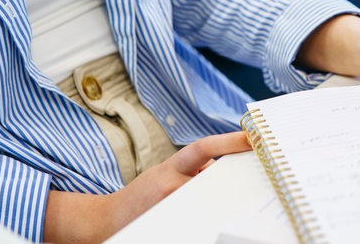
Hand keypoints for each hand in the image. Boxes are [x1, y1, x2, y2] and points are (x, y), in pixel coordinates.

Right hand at [43, 131, 250, 242]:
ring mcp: (170, 204)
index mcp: (171, 167)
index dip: (229, 141)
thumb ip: (193, 169)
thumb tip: (226, 166)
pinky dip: (203, 215)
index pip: (204, 147)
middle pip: (213, 177)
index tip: (252, 137)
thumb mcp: (165, 173)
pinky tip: (199, 221)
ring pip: (208, 200)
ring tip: (209, 206)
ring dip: (214, 201)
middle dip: (229, 180)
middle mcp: (170, 183)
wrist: (107, 220)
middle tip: (250, 180)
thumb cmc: (143, 196)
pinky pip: (198, 217)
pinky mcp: (171, 222)